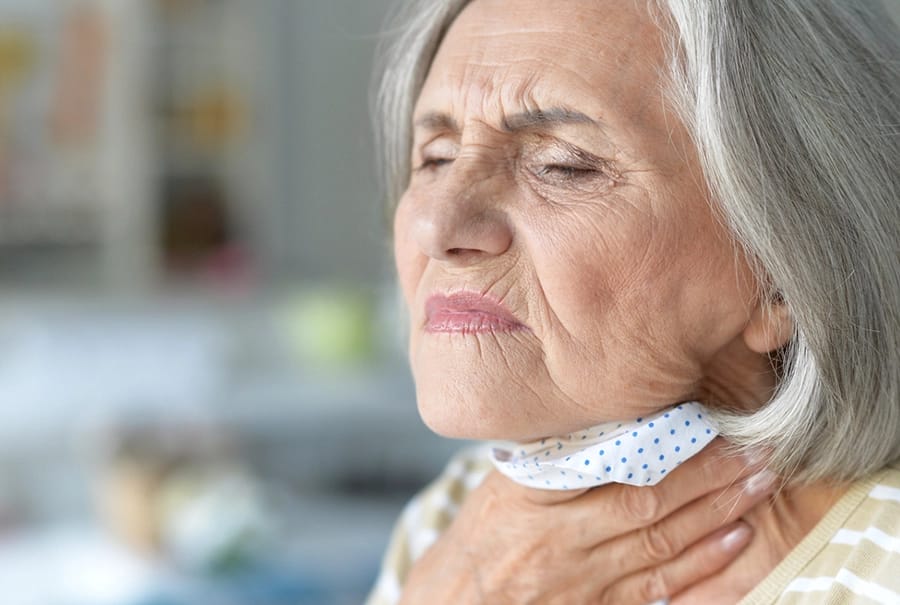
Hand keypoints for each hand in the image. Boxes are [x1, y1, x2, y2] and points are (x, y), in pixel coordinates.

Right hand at [399, 439, 775, 604]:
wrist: (457, 600)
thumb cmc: (482, 534)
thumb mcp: (506, 483)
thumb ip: (558, 457)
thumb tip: (619, 415)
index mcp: (533, 495)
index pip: (611, 465)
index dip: (669, 447)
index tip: (711, 422)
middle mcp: (559, 538)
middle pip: (647, 502)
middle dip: (709, 476)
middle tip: (758, 450)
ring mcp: (580, 580)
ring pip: (660, 543)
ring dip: (717, 513)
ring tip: (759, 485)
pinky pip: (657, 589)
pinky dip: (700, 565)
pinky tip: (734, 541)